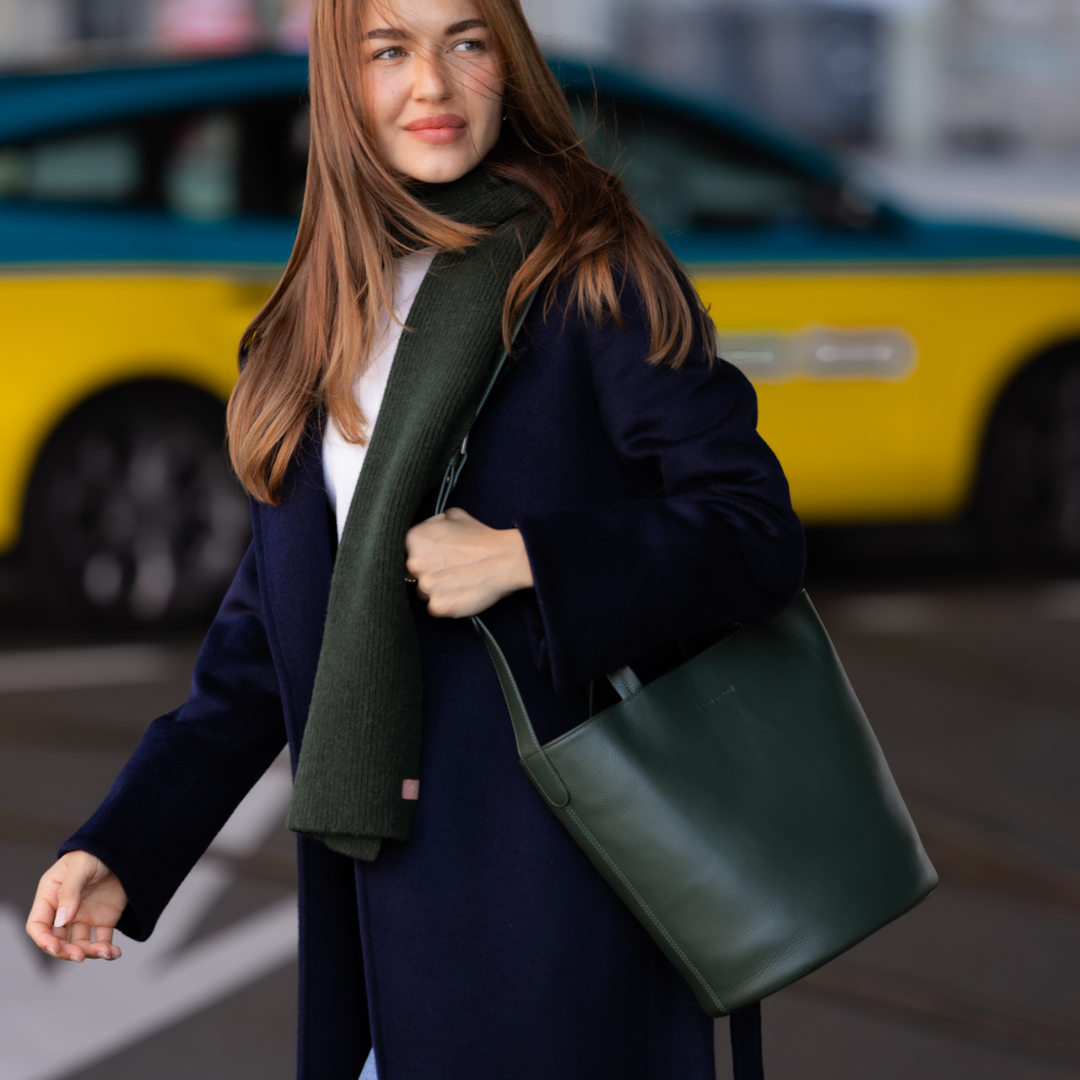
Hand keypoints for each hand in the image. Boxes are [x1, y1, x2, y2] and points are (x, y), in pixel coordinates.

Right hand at [26, 851, 126, 962]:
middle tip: (81, 956)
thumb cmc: (96, 852)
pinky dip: (107, 949)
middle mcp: (64, 910)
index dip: (43, 940)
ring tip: (107, 952)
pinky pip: (102, 940)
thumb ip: (69, 891)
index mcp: (50, 896)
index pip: (38, 925)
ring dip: (90, 952)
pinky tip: (115, 953)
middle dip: (67, 952)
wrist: (126, 846)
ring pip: (80, 944)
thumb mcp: (80, 867)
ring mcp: (84, 916)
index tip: (56, 949)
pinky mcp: (104, 919)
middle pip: (58, 940)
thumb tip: (61, 920)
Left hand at [405, 507, 533, 618]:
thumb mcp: (454, 515)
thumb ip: (432, 523)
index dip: (420, 557)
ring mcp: (426, 586)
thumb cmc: (481, 537)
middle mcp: (415, 562)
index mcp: (415, 538)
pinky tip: (460, 593)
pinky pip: (434, 608)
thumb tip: (427, 528)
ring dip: (436, 590)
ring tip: (457, 582)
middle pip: (410, 575)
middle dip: (427, 573)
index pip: (405, 552)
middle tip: (448, 571)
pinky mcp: (439, 606)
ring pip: (421, 593)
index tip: (434, 559)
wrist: (505, 558)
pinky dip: (446, 604)